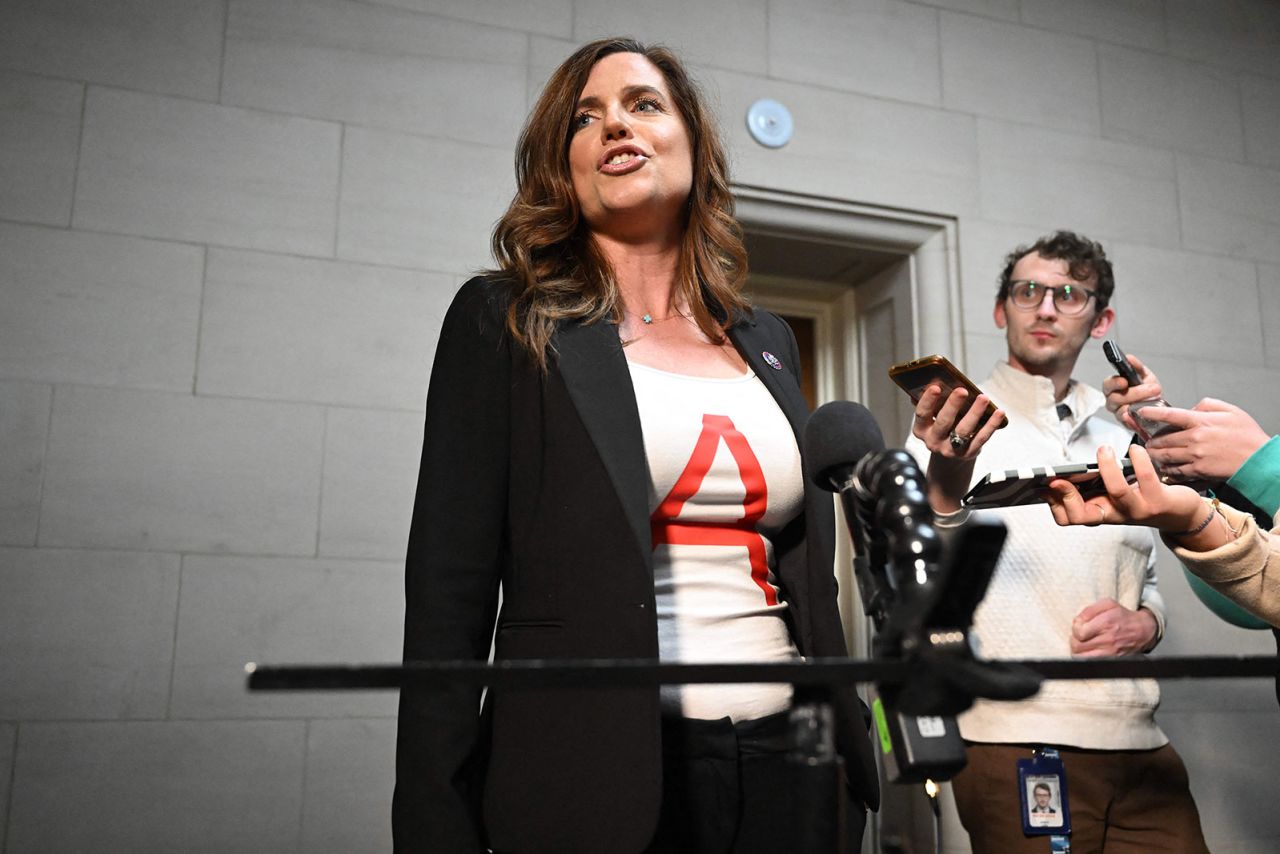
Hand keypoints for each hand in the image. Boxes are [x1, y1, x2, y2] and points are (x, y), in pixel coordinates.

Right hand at [911, 385, 1005, 512]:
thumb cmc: (941, 428)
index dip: (928, 401)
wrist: (950, 456)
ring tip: (983, 398)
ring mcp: (950, 449)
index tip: (936, 387)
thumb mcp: (931, 418)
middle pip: (943, 422)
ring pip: (963, 430)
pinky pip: (981, 438)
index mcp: (921, 429)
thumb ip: (931, 403)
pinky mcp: (968, 453)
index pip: (922, 414)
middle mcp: (933, 441)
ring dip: (975, 413)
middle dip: (953, 405)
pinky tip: (999, 412)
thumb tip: (931, 381)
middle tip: (962, 390)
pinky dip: (991, 425)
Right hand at [1044, 445, 1203, 531]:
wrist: (1180, 515)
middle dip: (1067, 495)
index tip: (1047, 484)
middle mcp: (1115, 515)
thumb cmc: (1141, 499)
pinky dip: (1139, 460)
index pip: (1067, 518)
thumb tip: (1060, 474)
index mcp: (1099, 513)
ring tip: (1104, 449)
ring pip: (1117, 492)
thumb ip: (1088, 489)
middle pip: (1083, 515)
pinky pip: (1146, 479)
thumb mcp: (1111, 498)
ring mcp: (1137, 510)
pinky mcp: (1159, 501)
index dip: (1053, 504)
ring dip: (1108, 469)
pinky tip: (1135, 449)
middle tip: (1061, 476)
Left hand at [1070, 598, 1157, 656]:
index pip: (1079, 632)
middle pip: (1077, 645)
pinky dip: (1085, 657)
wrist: (1142, 631)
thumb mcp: (1107, 604)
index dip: (1075, 628)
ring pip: (1081, 656)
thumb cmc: (1122, 616)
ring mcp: (1110, 652)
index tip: (1079, 626)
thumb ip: (1088, 610)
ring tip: (1084, 643)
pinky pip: (1091, 663)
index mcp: (1106, 622)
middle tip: (1080, 635)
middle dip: (1074, 639)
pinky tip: (1089, 650)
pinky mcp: (1112, 660)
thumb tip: (1077, 621)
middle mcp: (1108, 638)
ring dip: (1078, 649)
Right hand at [1102, 353, 1161, 431]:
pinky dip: (1135, 418)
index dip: (1114, 383)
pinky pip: (1128, 423)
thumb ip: (1137, 367)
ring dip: (1138, 405)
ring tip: (1152, 400)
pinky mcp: (1126, 424)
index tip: (1124, 381)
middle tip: (1151, 389)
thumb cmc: (1148, 391)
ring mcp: (1119, 413)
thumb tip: (1129, 358)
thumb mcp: (1145, 376)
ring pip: (1121, 411)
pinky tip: (1142, 413)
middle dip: (1134, 393)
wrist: (1158, 407)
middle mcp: (1113, 401)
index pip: (1107, 384)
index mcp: (1114, 387)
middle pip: (1114, 399)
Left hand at [1142, 398, 1269, 481]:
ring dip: (1154, 454)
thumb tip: (1192, 408)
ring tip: (1151, 453)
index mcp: (1201, 421)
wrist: (1258, 459)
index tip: (1141, 412)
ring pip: (1165, 455)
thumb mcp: (1230, 410)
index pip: (1170, 415)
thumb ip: (1207, 405)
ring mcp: (1195, 455)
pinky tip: (1164, 467)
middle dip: (1151, 440)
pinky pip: (1175, 470)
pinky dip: (1167, 468)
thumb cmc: (1247, 435)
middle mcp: (1194, 438)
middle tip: (1146, 440)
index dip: (1152, 413)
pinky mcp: (1198, 470)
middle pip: (1163, 439)